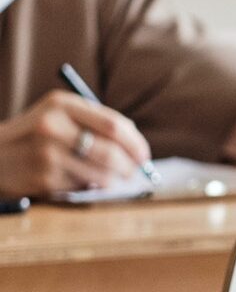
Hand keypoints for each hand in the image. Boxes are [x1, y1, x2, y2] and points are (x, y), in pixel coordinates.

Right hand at [0, 91, 151, 196]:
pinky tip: (85, 181)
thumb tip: (137, 146)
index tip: (143, 154)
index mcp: (60, 104)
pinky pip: (83, 187)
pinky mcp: (43, 179)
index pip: (113, 125)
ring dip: (116, 180)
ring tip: (116, 178)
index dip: (136, 143)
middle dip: (131, 165)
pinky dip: (92, 187)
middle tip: (135, 171)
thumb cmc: (36, 134)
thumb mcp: (58, 114)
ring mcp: (46, 154)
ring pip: (101, 174)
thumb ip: (95, 121)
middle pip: (111, 151)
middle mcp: (52, 127)